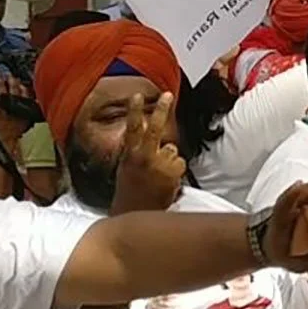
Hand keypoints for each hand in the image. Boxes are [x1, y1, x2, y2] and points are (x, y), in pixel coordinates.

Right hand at [0, 73, 33, 153]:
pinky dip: (30, 98)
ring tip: (19, 83)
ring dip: (21, 87)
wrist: (3, 143)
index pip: (0, 86)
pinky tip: (29, 96)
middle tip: (10, 75)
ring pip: (24, 94)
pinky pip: (31, 104)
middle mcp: (14, 105)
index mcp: (2, 102)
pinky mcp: (28, 117)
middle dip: (12, 80)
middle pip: (14, 88)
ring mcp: (22, 110)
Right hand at [113, 93, 184, 212]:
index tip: (137, 96)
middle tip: (168, 95)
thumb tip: (157, 139)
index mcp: (130, 155)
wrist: (134, 213)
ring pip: (172, 151)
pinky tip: (166, 182)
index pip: (132, 129)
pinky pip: (180, 164)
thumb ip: (139, 152)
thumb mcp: (127, 168)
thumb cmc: (131, 191)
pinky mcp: (171, 172)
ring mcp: (158, 164)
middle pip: (155, 130)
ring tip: (159, 177)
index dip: (134, 111)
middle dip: (162, 111)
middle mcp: (143, 157)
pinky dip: (176, 171)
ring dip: (170, 161)